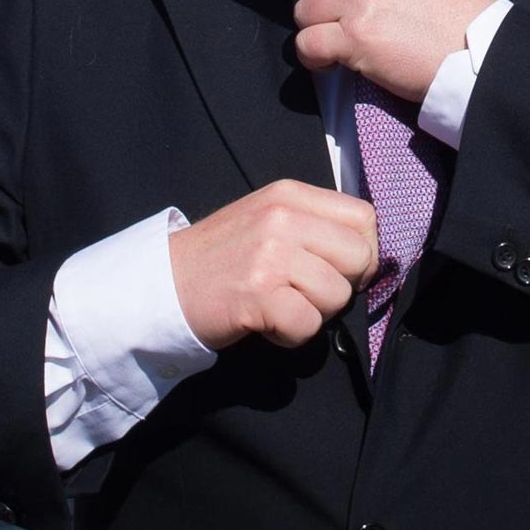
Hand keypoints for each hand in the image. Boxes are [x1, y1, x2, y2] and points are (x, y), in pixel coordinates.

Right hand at [168, 180, 378, 351]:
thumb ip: (313, 225)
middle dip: (341, 286)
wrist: (163, 284)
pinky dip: (290, 335)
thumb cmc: (221, 257)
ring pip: (337, 295)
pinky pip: (308, 326)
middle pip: (359, 257)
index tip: (337, 269)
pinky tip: (265, 322)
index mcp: (289, 194)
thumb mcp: (268, 218)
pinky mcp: (259, 294)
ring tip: (278, 304)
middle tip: (304, 292)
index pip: (364, 217)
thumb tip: (366, 253)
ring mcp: (271, 255)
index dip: (361, 250)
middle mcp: (283, 217)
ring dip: (312, 313)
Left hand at [293, 0, 496, 102]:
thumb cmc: (459, 15)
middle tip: (340, 26)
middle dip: (322, 6)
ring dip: (315, 31)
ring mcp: (359, 0)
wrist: (479, 49)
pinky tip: (330, 64)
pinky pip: (307, 43)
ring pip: (304, 11)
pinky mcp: (354, 37)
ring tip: (334, 47)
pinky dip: (312, 58)